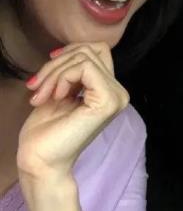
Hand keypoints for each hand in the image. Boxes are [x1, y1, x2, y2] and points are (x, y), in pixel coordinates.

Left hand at [17, 43, 128, 210]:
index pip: (98, 50)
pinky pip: (85, 68)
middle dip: (57, 64)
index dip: (70, 52)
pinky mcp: (108, 101)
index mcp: (108, 89)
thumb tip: (71, 49)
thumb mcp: (61, 90)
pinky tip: (56, 96)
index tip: (47, 72)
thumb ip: (74, 71)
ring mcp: (116, 97)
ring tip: (41, 94)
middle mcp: (118, 91)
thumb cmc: (45, 131)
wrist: (40, 161)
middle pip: (90, 50)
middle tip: (37, 87)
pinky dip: (63, 77)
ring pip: (85, 57)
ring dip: (55, 72)